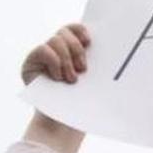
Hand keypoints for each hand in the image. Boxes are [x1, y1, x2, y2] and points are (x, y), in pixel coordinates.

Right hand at [21, 23, 91, 152]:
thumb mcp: (96, 80)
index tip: (90, 41)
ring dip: (66, 60)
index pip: (75, 28)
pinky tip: (57, 78)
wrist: (63, 124)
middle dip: (76, 49)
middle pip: (65, 32)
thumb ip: (100, 62)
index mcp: (73, 50)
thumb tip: (122, 46)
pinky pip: (43, 50)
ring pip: (55, 40)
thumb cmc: (83, 103)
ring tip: (71, 80)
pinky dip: (53, 62)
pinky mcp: (30, 63)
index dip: (80, 29)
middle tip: (83, 69)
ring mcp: (42, 56)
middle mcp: (56, 50)